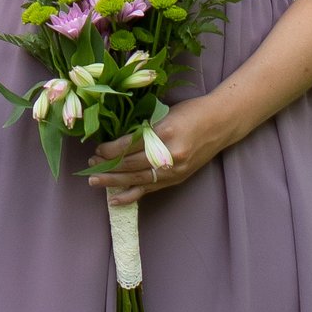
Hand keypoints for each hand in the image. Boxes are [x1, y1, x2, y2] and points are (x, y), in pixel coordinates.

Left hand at [87, 96, 229, 209]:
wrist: (221, 124)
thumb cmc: (191, 112)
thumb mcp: (165, 114)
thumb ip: (144, 128)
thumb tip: (115, 140)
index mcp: (165, 132)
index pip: (130, 145)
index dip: (110, 149)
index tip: (97, 149)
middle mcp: (169, 154)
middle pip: (131, 164)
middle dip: (107, 165)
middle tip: (90, 165)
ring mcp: (174, 169)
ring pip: (137, 179)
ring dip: (113, 181)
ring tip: (94, 181)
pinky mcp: (176, 179)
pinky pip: (149, 189)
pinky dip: (130, 195)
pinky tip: (114, 199)